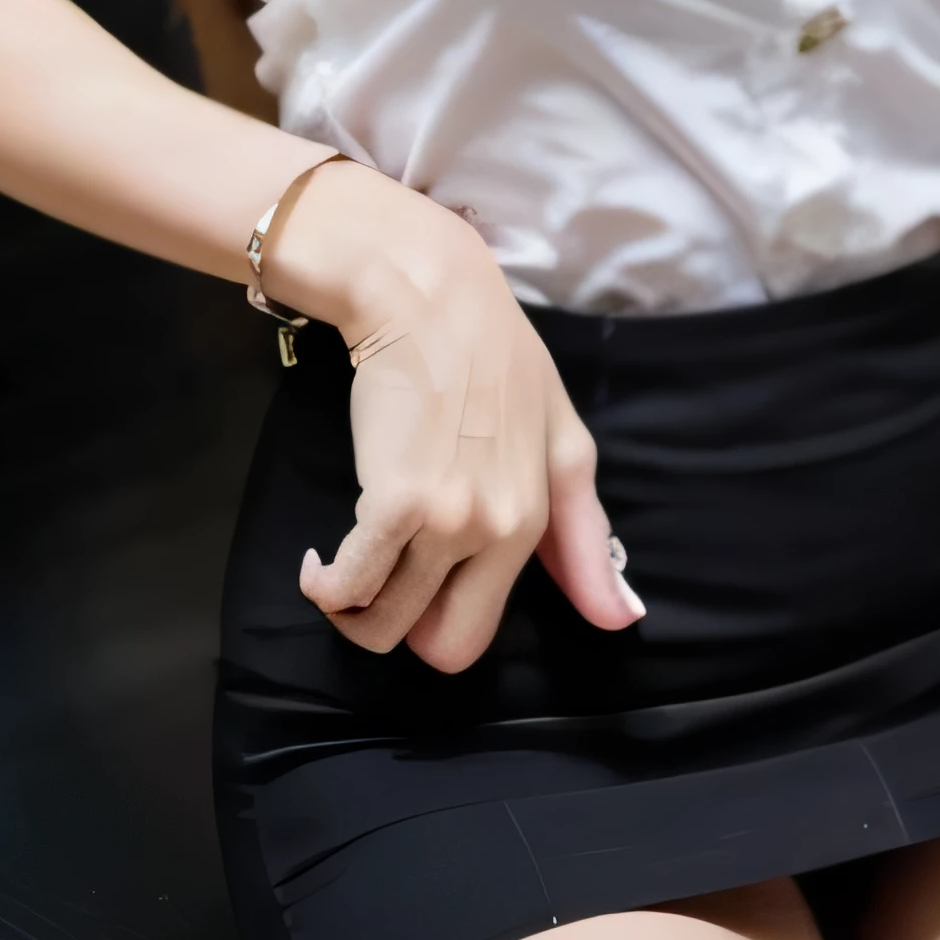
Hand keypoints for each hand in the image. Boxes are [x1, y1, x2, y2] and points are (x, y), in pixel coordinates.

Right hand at [266, 160, 643, 672]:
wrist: (430, 295)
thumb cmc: (495, 355)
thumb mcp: (561, 438)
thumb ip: (584, 534)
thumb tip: (622, 620)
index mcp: (535, 521)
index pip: (478, 632)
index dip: (436, 627)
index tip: (413, 589)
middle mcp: (497, 532)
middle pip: (434, 644)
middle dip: (395, 628)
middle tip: (376, 583)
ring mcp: (447, 521)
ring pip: (382, 621)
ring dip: (351, 607)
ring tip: (341, 565)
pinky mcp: (393, 502)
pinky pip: (348, 585)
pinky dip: (323, 585)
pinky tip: (317, 559)